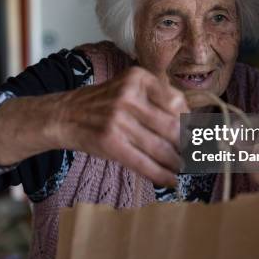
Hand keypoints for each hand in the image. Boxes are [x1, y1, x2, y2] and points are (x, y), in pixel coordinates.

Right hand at [0, 67, 187, 186]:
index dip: (189, 122)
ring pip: (161, 148)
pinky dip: (162, 175)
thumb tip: (192, 124)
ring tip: (184, 169)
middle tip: (195, 155)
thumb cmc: (101, 104)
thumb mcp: (127, 88)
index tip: (194, 134)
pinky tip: (171, 180)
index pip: (177, 101)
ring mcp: (118, 120)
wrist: (63, 115)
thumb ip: (156, 99)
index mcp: (137, 78)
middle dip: (187, 145)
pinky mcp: (110, 143)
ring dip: (177, 163)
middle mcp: (128, 96)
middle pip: (173, 126)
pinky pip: (144, 163)